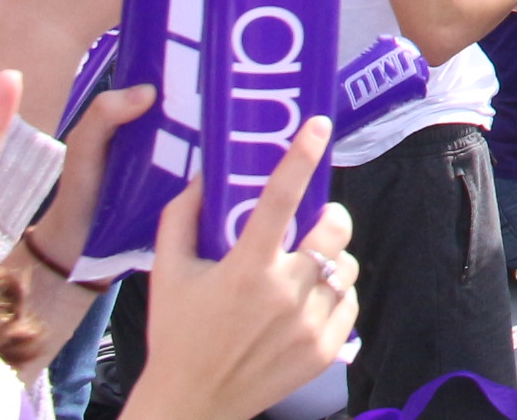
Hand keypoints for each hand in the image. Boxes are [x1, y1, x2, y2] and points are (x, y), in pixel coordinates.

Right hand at [135, 119, 358, 419]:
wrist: (192, 403)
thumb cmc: (177, 335)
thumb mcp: (166, 274)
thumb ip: (181, 218)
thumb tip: (205, 173)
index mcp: (245, 270)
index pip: (279, 199)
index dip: (301, 156)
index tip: (318, 125)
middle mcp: (284, 294)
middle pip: (334, 230)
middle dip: (329, 218)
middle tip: (314, 222)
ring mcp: (309, 324)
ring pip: (346, 266)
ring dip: (331, 260)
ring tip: (304, 270)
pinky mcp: (326, 349)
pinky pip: (350, 303)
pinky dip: (334, 296)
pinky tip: (306, 304)